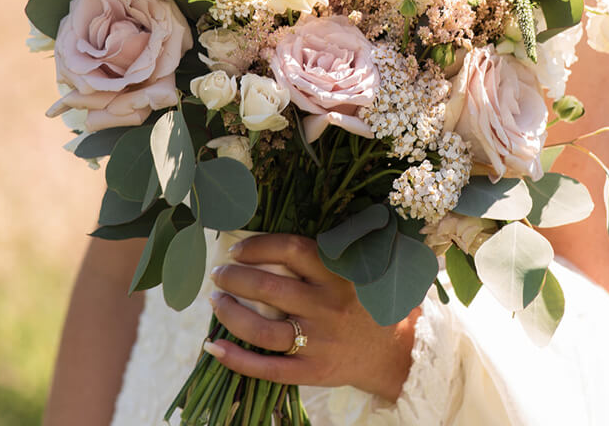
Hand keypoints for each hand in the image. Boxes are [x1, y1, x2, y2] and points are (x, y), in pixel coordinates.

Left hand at [203, 233, 418, 401]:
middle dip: (234, 279)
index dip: (258, 246)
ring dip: (230, 314)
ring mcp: (318, 342)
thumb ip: (326, 252)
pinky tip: (213, 346)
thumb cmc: (365, 302)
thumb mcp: (356, 270)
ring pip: (262, 329)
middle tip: (218, 275)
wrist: (394, 352)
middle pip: (269, 290)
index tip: (236, 250)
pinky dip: (236, 358)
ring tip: (216, 302)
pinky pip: (267, 367)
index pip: (291, 250)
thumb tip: (275, 236)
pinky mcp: (312, 371)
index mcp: (338, 275)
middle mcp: (327, 307)